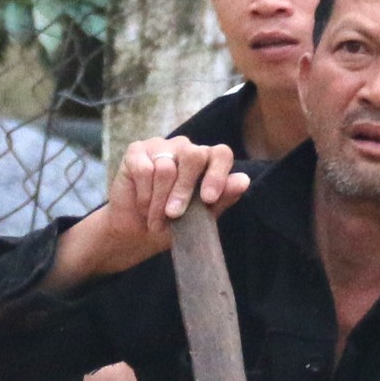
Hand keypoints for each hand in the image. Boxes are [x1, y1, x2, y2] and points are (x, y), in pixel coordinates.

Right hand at [110, 135, 244, 238]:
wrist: (139, 233)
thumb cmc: (175, 223)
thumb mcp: (202, 216)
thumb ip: (223, 197)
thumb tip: (243, 180)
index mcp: (207, 161)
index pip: (221, 154)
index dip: (217, 174)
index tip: (209, 199)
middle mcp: (186, 148)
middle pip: (193, 156)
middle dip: (184, 190)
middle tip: (175, 215)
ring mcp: (161, 147)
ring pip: (166, 168)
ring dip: (159, 202)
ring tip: (156, 220)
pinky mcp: (136, 151)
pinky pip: (145, 170)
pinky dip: (145, 197)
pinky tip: (143, 207)